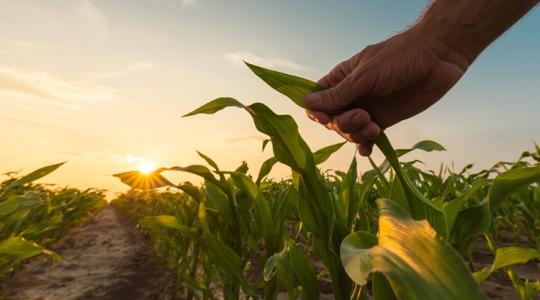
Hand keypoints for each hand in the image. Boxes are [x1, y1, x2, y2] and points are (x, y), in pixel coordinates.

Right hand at [305, 28, 468, 155]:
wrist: (438, 57)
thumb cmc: (399, 57)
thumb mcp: (366, 76)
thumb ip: (339, 93)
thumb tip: (306, 103)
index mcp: (342, 78)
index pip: (317, 100)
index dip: (317, 112)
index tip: (325, 118)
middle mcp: (352, 95)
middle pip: (332, 120)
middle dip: (343, 123)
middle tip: (363, 116)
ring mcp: (368, 109)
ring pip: (349, 131)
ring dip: (356, 134)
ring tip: (374, 127)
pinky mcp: (384, 120)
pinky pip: (368, 138)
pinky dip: (365, 145)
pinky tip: (368, 150)